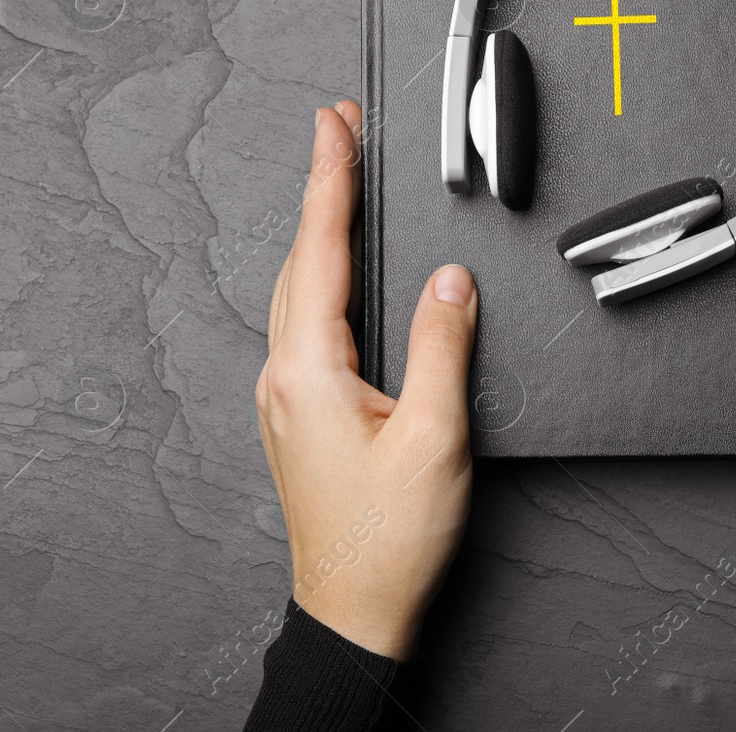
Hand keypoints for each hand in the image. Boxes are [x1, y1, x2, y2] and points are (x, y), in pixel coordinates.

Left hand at [256, 100, 476, 658]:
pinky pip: (306, 322)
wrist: (353, 610)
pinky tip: (338, 272)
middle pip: (301, 260)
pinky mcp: (301, 414)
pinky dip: (323, 274)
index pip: (321, 251)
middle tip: (339, 132)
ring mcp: (287, 397)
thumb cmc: (388, 539)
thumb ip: (443, 347)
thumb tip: (450, 280)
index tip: (334, 125)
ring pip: (299, 290)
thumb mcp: (435, 436)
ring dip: (320, 230)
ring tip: (340, 183)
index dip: (329, 180)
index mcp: (309, 371)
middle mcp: (284, 377)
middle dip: (321, 189)